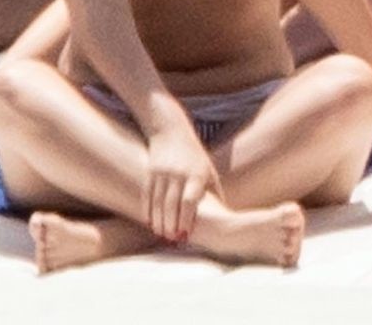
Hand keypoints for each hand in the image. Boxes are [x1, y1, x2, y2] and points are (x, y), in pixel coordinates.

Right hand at [145, 122, 221, 240]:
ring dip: (159, 221)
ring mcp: (162, 173)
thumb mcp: (209, 170)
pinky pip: (147, 196)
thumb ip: (215, 193)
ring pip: (158, 203)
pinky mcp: (150, 172)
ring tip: (162, 234)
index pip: (189, 200)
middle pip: (172, 204)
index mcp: (196, 174)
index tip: (186, 234)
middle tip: (172, 239)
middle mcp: (178, 173)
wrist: (171, 131)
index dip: (186, 219)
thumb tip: (224, 216)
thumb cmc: (195, 155)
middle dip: (171, 225)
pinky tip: (151, 223)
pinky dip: (148, 211)